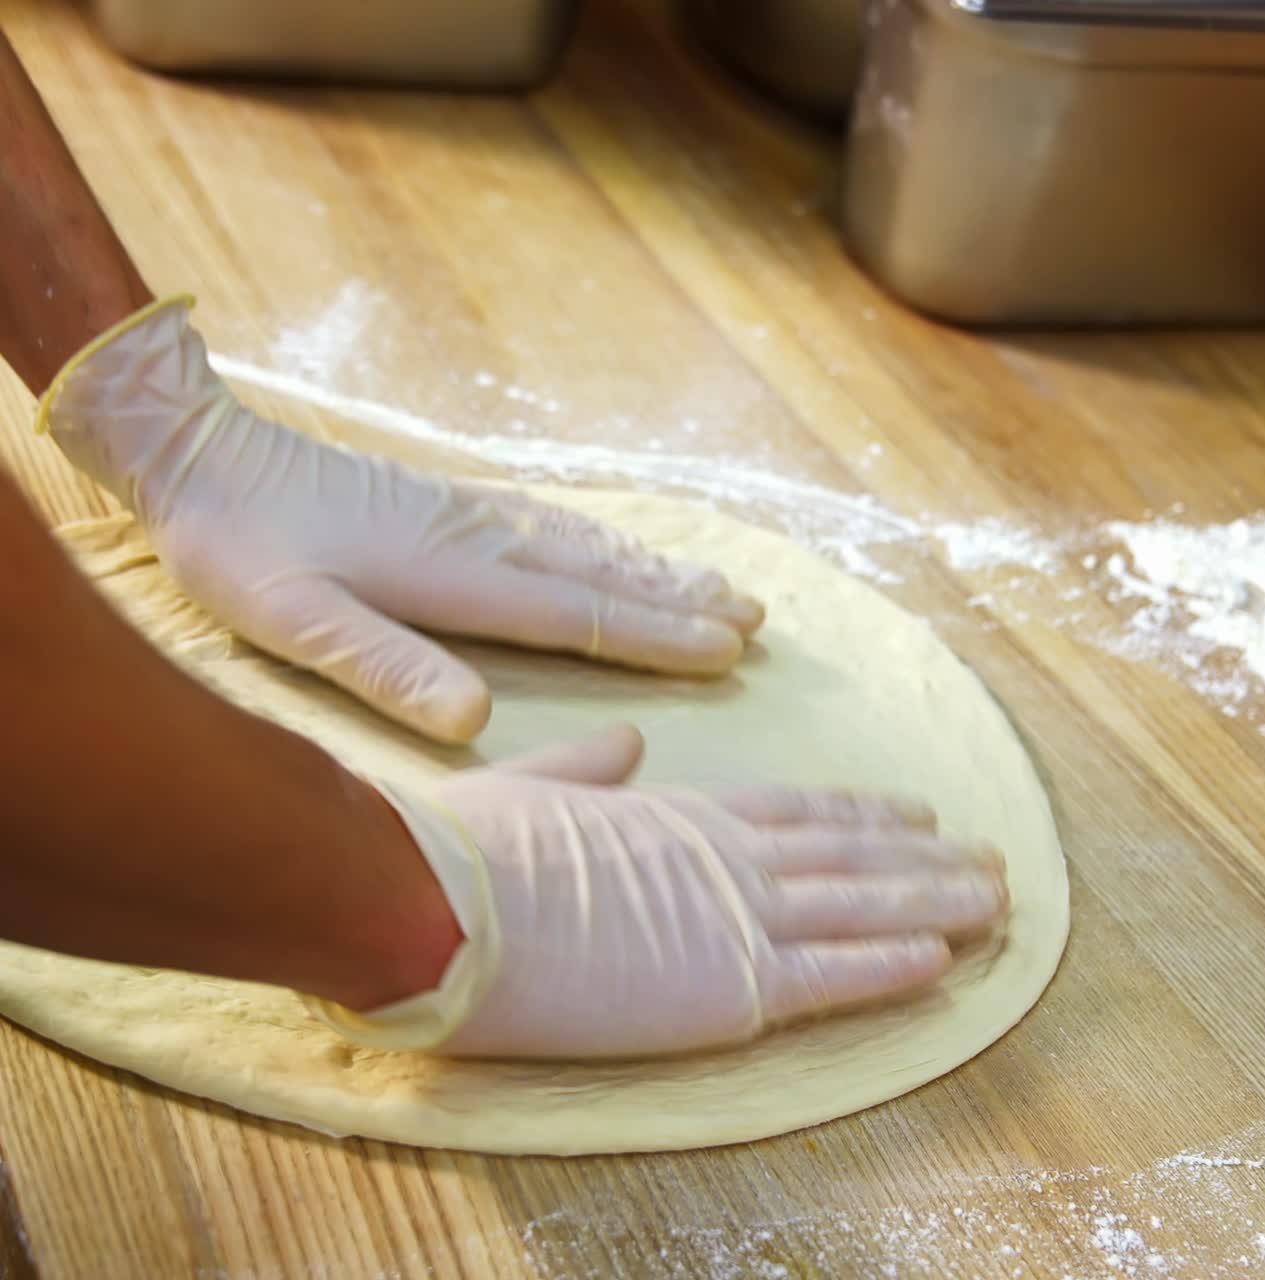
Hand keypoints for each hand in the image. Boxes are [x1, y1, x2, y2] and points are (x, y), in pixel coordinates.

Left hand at [41, 299, 763, 742]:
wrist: (202, 457)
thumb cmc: (242, 550)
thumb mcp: (295, 621)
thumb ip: (385, 667)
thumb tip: (476, 720)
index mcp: (454, 578)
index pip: (578, 615)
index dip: (656, 637)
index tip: (725, 648)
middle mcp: (479, 539)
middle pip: (601, 574)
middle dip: (680, 600)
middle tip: (753, 617)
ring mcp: (469, 513)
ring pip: (585, 545)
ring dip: (656, 569)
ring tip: (715, 583)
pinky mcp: (449, 502)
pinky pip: (553, 523)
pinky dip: (604, 541)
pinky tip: (616, 549)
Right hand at [310, 725, 1010, 1060]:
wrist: (443, 898)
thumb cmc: (470, 848)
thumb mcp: (532, 787)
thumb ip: (589, 764)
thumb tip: (629, 739)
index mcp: (678, 815)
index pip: (795, 810)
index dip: (861, 811)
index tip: (914, 811)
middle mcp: (723, 857)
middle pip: (848, 854)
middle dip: (923, 857)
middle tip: (988, 856)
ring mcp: (732, 917)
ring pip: (859, 908)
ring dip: (933, 904)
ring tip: (994, 901)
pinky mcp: (725, 985)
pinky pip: (830, 975)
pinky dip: (891, 967)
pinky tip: (942, 961)